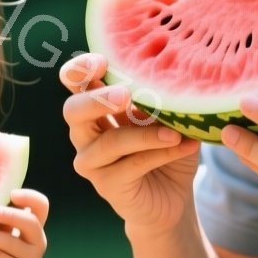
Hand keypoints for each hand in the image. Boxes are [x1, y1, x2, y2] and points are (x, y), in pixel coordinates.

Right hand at [61, 53, 199, 236]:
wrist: (172, 196)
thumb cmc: (166, 147)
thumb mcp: (166, 116)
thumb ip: (161, 97)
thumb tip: (173, 72)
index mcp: (95, 106)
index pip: (74, 81)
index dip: (80, 69)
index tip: (101, 61)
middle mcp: (85, 132)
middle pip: (73, 111)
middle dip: (97, 100)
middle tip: (125, 95)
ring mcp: (92, 161)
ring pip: (109, 142)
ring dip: (143, 135)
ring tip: (173, 132)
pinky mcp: (106, 185)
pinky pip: (132, 165)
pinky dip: (160, 154)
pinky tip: (185, 145)